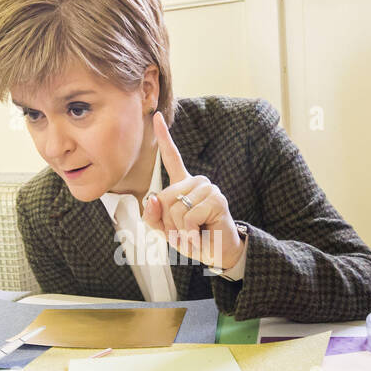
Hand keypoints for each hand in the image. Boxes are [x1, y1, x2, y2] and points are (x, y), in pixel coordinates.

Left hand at [141, 113, 244, 270]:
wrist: (217, 253)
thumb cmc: (193, 239)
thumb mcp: (167, 230)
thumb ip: (153, 217)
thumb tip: (153, 198)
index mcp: (183, 184)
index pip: (172, 157)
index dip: (163, 138)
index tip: (157, 116)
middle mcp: (196, 181)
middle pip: (165, 197)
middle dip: (168, 222)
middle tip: (185, 231)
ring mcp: (208, 188)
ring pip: (176, 208)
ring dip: (180, 229)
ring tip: (194, 232)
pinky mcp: (216, 199)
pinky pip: (189, 216)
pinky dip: (190, 232)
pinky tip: (201, 233)